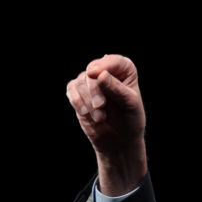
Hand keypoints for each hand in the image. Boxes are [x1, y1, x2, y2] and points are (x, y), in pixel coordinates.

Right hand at [66, 55, 147, 194]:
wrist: (118, 140)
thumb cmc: (129, 120)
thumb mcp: (130, 105)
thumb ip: (117, 89)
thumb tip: (101, 75)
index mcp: (125, 70)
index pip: (114, 61)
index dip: (105, 66)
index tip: (97, 75)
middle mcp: (107, 71)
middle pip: (93, 70)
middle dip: (95, 90)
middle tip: (100, 106)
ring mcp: (91, 81)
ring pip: (81, 80)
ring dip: (88, 100)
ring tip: (100, 117)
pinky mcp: (79, 92)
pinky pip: (71, 88)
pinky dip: (77, 101)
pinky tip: (85, 112)